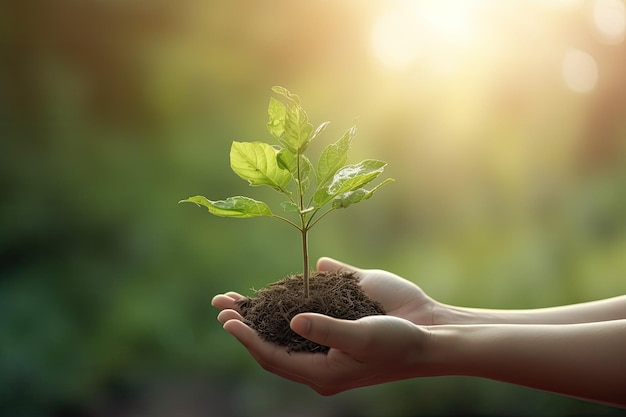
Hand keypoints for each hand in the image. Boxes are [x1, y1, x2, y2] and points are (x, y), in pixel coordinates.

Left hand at [211, 257, 434, 394]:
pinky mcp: (339, 315)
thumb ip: (327, 330)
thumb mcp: (363, 338)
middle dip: (245, 325)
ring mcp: (328, 335)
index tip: (226, 320)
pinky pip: (308, 309)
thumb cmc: (399, 342)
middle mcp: (320, 355)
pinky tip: (273, 289)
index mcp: (322, 371)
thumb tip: (292, 320)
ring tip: (234, 298)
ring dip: (259, 312)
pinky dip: (286, 300)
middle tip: (221, 306)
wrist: (432, 332)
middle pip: (271, 343)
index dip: (247, 339)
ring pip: (283, 327)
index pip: (273, 356)